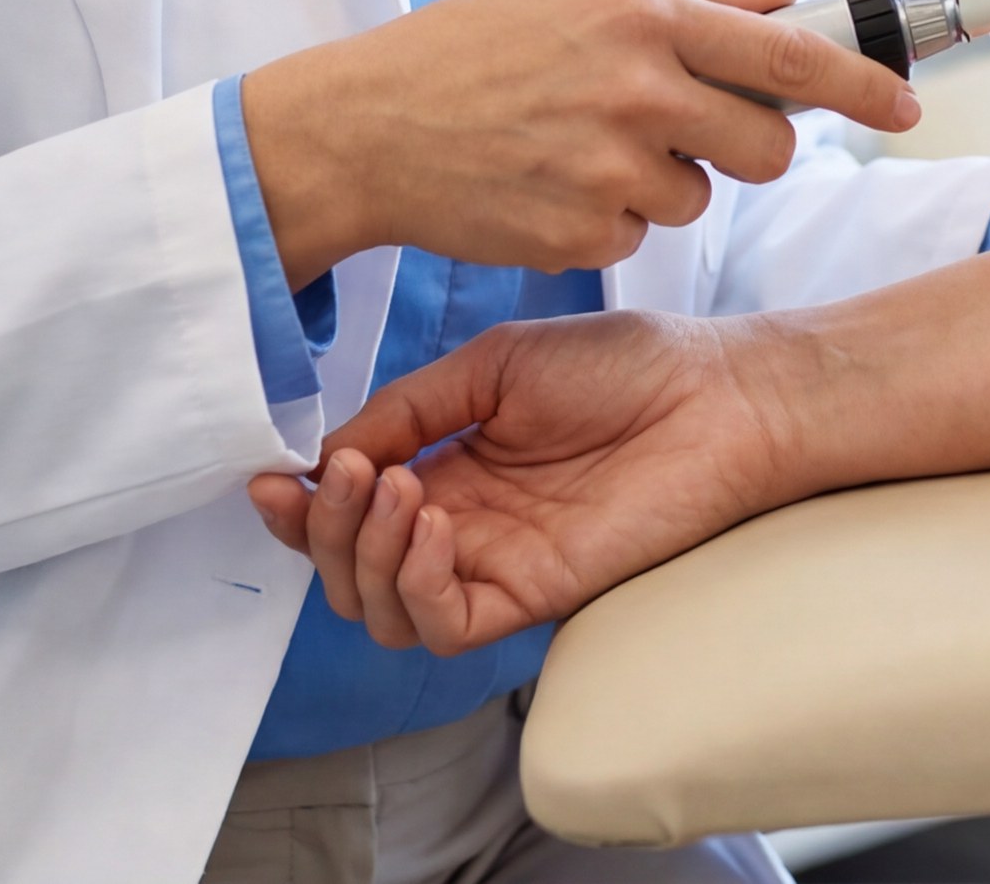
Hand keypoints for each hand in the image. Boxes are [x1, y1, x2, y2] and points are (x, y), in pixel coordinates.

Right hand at [240, 0, 921, 280]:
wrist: (365, 129)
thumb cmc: (471, 48)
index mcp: (644, 18)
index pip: (789, 58)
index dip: (862, 87)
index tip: (907, 105)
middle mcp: (636, 92)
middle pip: (766, 147)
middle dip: (749, 145)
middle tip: (688, 128)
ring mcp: (609, 170)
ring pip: (702, 196)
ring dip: (665, 179)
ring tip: (583, 145)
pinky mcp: (580, 236)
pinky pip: (641, 236)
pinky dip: (610, 218)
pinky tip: (550, 185)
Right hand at [244, 311, 794, 652]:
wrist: (716, 393)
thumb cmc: (624, 365)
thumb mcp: (492, 366)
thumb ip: (408, 408)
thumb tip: (327, 453)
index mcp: (446, 467)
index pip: (347, 512)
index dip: (300, 504)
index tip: (273, 476)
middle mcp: (460, 525)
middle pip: (347, 570)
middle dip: (324, 529)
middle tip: (355, 474)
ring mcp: (494, 564)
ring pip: (381, 610)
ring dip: (364, 556)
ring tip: (399, 490)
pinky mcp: (533, 595)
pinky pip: (444, 624)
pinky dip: (416, 584)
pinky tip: (436, 525)